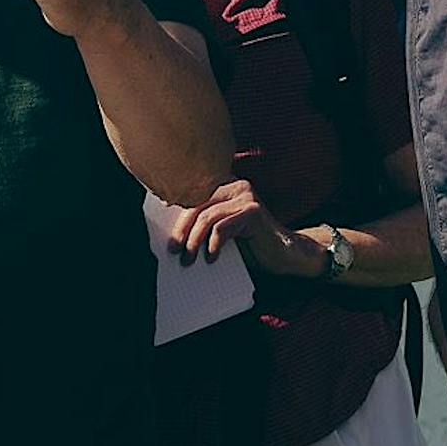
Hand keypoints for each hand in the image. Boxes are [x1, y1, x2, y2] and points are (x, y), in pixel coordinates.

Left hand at [170, 179, 326, 277]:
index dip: (175, 210)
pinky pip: (224, 226)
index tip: (159, 226)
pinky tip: (211, 257)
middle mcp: (234, 185)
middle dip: (182, 230)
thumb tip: (172, 236)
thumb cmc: (252, 246)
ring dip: (194, 240)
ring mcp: (245, 196)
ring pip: (207, 217)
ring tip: (188, 259)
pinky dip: (213, 243)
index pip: (193, 195)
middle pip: (196, 205)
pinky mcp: (254, 211)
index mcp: (225, 187)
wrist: (286, 256)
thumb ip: (205, 227)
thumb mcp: (223, 233)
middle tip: (173, 250)